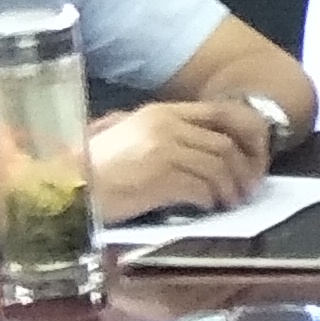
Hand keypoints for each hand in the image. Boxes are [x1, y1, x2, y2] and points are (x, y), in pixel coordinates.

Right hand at [88, 99, 268, 221]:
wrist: (62, 184)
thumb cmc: (96, 166)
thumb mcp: (133, 136)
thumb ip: (170, 135)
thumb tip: (214, 150)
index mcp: (162, 112)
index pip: (224, 112)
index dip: (250, 134)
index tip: (257, 157)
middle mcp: (165, 125)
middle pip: (227, 143)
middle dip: (247, 169)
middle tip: (249, 188)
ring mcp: (162, 150)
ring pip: (219, 167)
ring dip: (231, 189)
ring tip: (230, 202)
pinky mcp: (158, 177)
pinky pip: (201, 188)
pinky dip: (210, 200)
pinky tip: (207, 208)